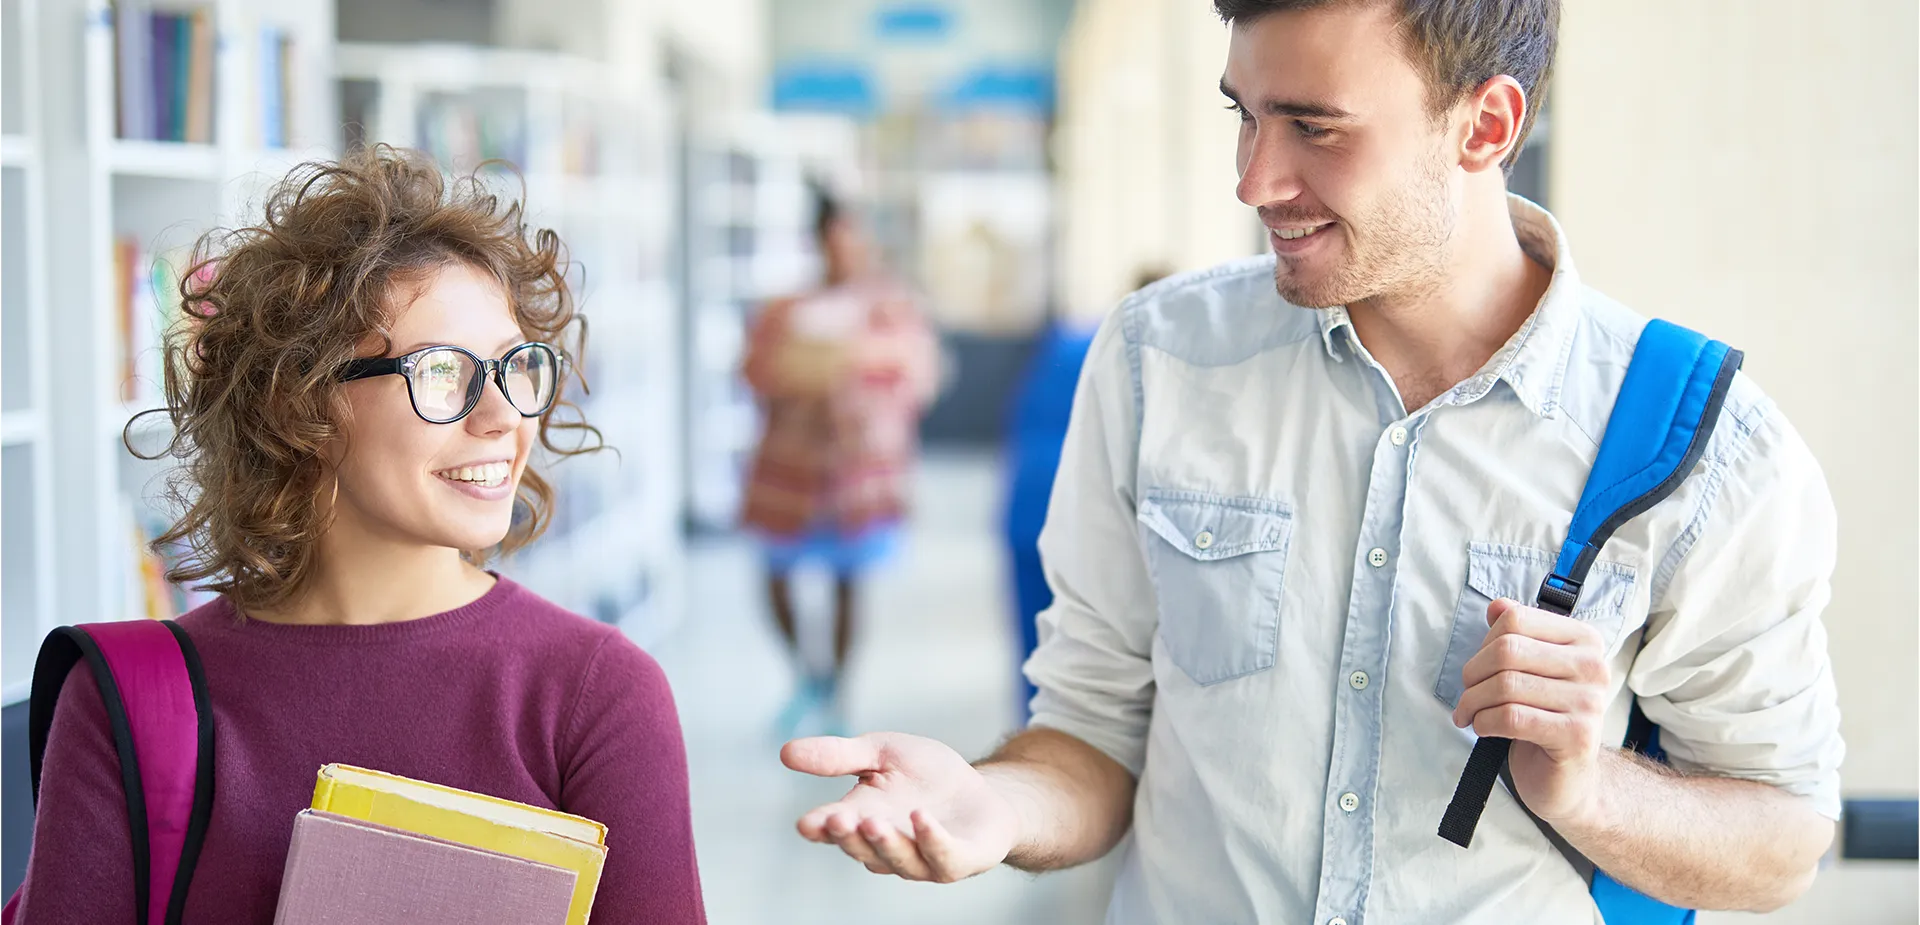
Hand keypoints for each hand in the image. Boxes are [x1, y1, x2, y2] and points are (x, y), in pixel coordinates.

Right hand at [782, 733, 1020, 882]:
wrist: (981, 791)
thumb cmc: (925, 775)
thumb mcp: (880, 752)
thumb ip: (838, 755)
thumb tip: (785, 753)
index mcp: (862, 819)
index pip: (833, 829)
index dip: (819, 828)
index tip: (806, 823)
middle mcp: (888, 846)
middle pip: (861, 849)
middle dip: (849, 836)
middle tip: (839, 819)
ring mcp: (923, 858)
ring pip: (898, 860)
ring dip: (885, 843)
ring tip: (874, 822)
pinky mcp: (958, 860)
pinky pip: (943, 858)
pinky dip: (931, 841)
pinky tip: (921, 819)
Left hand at [1451, 598, 1610, 824]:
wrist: (1567, 780)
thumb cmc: (1543, 718)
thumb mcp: (1530, 671)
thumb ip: (1517, 635)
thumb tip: (1496, 606)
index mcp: (1583, 639)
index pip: (1516, 619)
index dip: (1484, 643)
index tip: (1478, 668)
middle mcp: (1593, 666)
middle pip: (1507, 650)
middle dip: (1473, 673)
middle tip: (1467, 694)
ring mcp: (1590, 701)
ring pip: (1506, 685)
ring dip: (1474, 702)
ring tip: (1469, 714)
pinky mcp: (1578, 735)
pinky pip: (1512, 717)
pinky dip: (1484, 722)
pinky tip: (1483, 728)